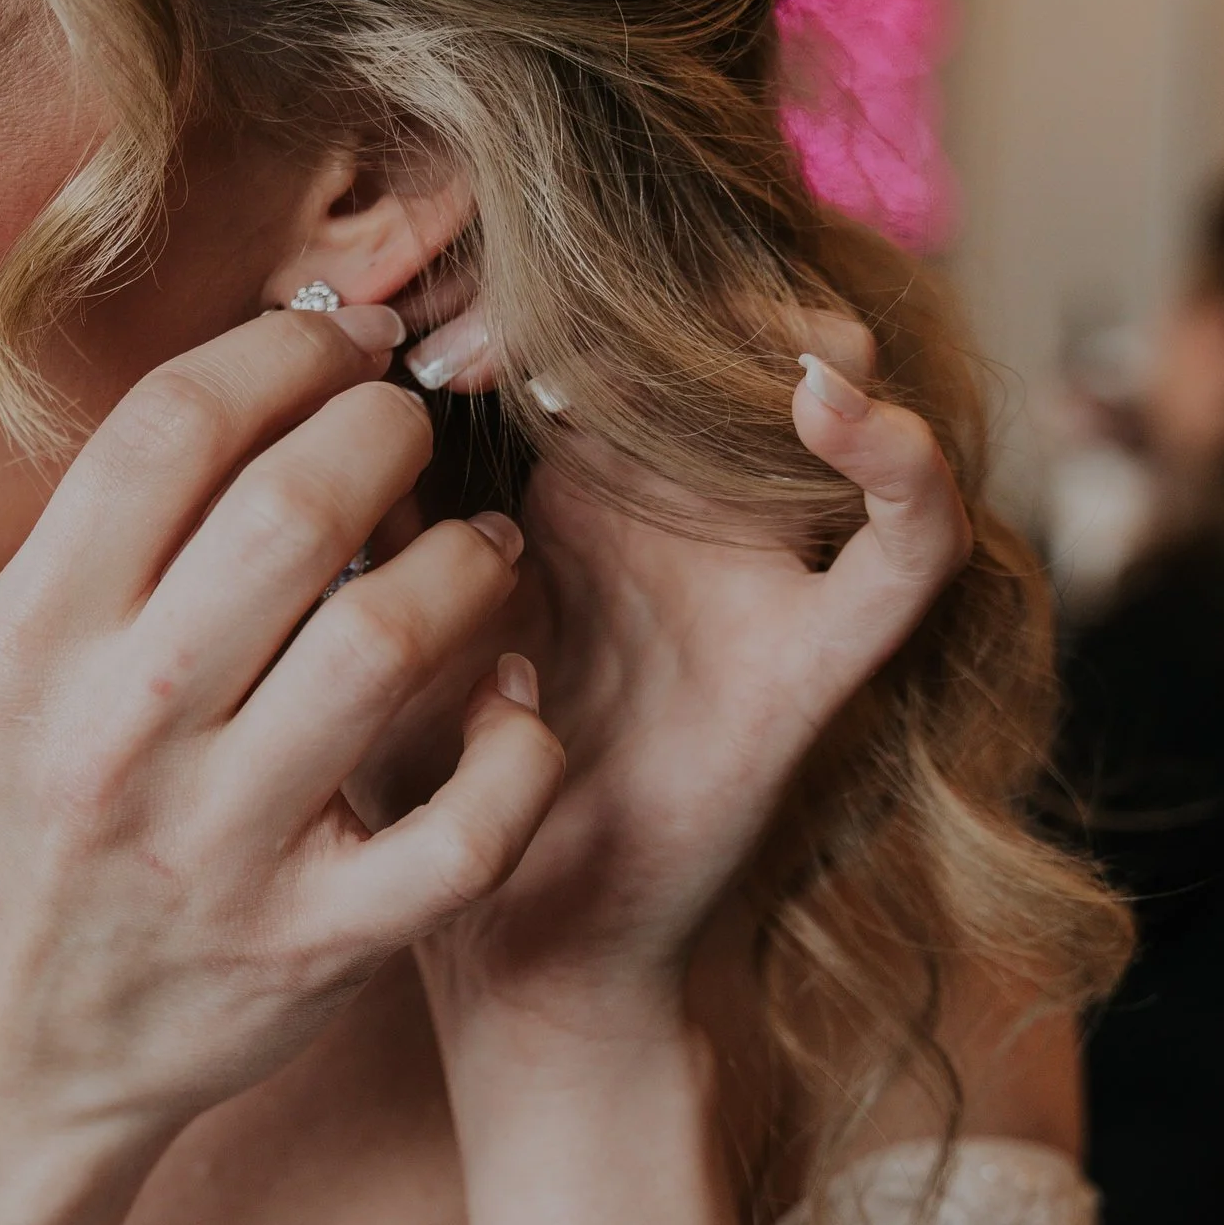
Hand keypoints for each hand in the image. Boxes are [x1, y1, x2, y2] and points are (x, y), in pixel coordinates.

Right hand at [0, 306, 565, 1147]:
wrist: (11, 1058)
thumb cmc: (30, 826)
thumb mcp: (7, 670)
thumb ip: (105, 535)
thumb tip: (253, 361)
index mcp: (29, 645)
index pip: (170, 430)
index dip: (282, 346)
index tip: (339, 342)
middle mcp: (115, 737)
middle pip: (293, 509)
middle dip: (386, 432)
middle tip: (415, 432)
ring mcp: (219, 848)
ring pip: (389, 643)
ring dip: (466, 567)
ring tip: (480, 549)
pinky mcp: (315, 946)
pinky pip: (468, 829)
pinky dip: (519, 750)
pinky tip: (510, 704)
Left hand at [415, 318, 971, 1052]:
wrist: (512, 947)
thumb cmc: (422, 779)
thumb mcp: (366, 614)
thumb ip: (364, 499)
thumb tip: (315, 364)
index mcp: (577, 476)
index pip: (592, 308)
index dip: (515, 286)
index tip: (413, 338)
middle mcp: (682, 503)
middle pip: (721, 312)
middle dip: (643, 277)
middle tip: (519, 313)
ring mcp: (761, 572)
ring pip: (835, 386)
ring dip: (776, 321)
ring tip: (689, 321)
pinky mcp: (815, 664)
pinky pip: (907, 556)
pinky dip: (902, 469)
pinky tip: (830, 402)